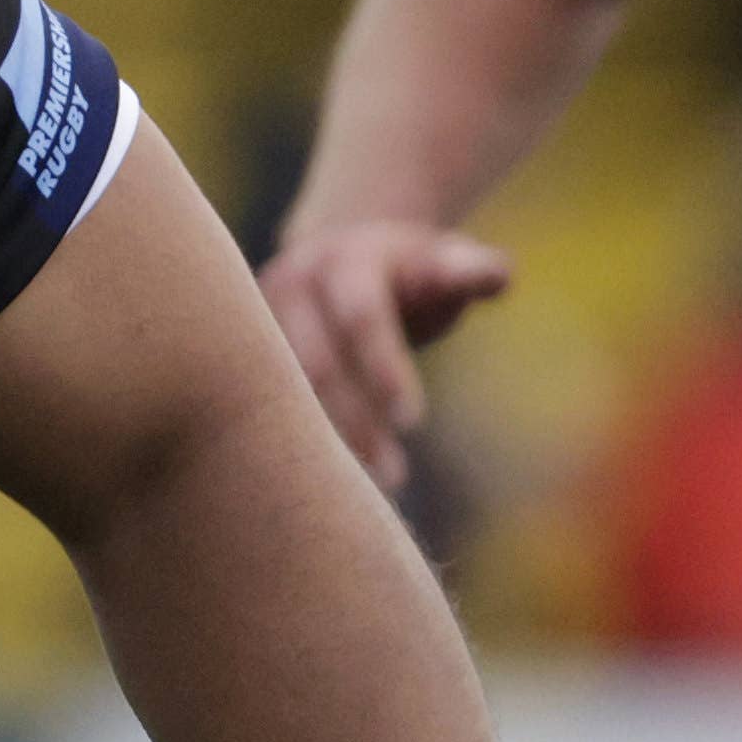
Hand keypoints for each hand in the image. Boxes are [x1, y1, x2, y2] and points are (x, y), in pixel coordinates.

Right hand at [263, 221, 513, 489]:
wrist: (339, 251)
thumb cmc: (409, 270)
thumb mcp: (440, 260)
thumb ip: (469, 272)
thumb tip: (497, 276)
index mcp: (344, 264)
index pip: (363, 317)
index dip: (385, 367)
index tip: (414, 421)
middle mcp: (292, 289)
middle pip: (318, 364)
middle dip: (353, 422)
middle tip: (393, 477)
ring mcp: (260, 322)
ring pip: (283, 393)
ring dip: (324, 443)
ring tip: (372, 490)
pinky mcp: (244, 355)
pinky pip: (269, 406)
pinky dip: (300, 446)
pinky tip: (329, 488)